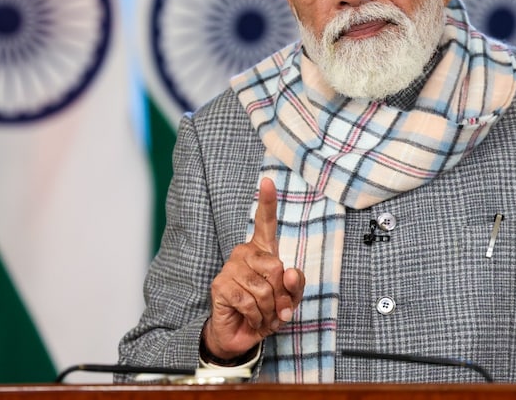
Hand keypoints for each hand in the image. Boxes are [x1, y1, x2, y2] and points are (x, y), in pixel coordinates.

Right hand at [205, 178, 304, 359]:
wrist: (242, 334)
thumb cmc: (267, 310)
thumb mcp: (289, 298)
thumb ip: (295, 285)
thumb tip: (290, 273)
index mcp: (262, 251)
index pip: (265, 222)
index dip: (267, 201)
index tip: (267, 180)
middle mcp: (244, 253)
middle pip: (276, 267)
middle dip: (281, 295)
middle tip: (276, 308)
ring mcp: (230, 268)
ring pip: (264, 288)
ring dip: (269, 310)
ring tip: (263, 315)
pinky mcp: (220, 286)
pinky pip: (249, 302)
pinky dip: (257, 316)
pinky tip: (251, 318)